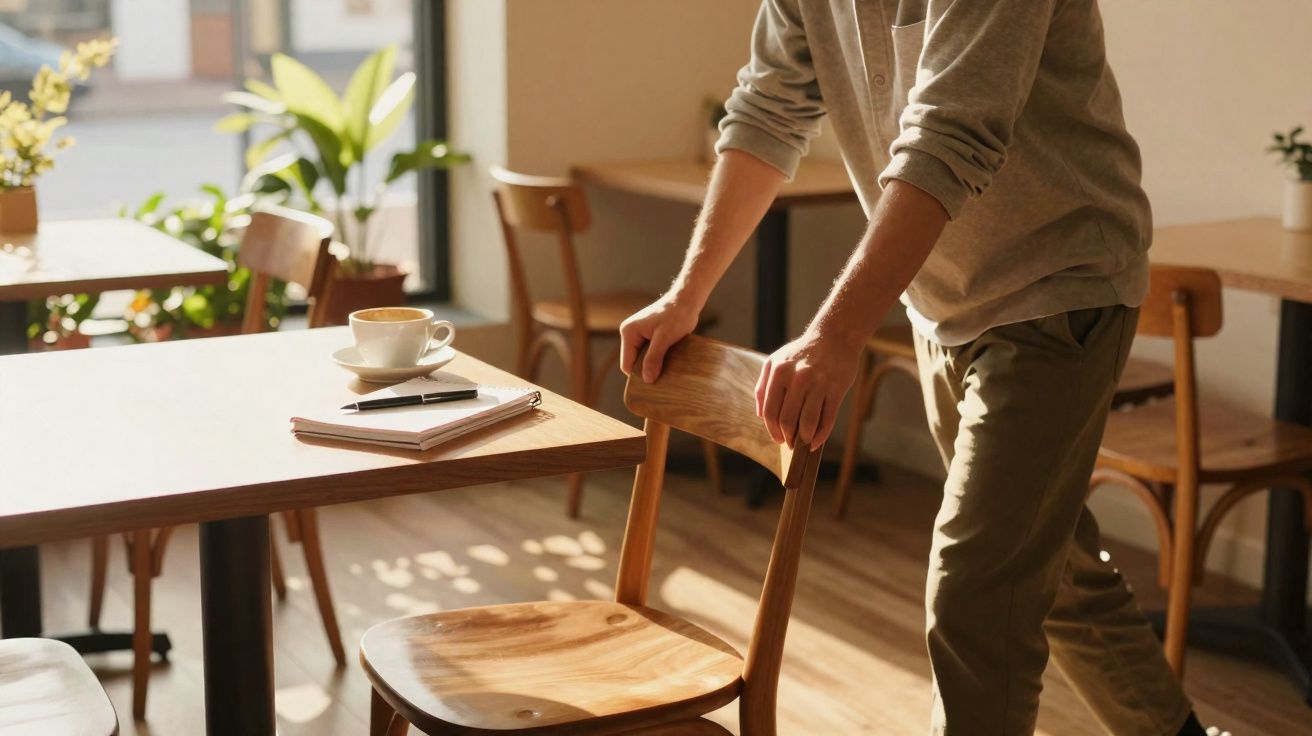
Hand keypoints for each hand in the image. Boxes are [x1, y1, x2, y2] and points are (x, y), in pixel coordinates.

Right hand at [619, 294, 701, 383]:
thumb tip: (647, 380)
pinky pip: (649, 353)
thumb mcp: (665, 338)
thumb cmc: (677, 316)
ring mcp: (639, 334)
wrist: (687, 300)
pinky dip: (658, 358)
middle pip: (634, 362)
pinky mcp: (648, 335)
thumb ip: (654, 358)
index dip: (639, 376)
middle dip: (646, 370)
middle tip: (663, 377)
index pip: (627, 364)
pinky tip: (669, 361)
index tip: (655, 382)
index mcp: (628, 333)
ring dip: (654, 364)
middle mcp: (630, 333)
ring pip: (643, 359)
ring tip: (667, 367)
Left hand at [756, 330, 862, 449]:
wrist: (834, 336)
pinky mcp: (836, 389)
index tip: (778, 439)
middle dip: (788, 438)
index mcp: (779, 372)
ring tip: (803, 443)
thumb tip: (760, 416)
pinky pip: (827, 419)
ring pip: (808, 423)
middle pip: (788, 420)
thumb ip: (763, 387)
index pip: (771, 411)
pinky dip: (821, 436)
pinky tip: (816, 442)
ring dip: (804, 439)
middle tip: (791, 444)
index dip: (773, 430)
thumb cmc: (801, 353)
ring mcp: (818, 384)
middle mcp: (797, 378)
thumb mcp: (775, 362)